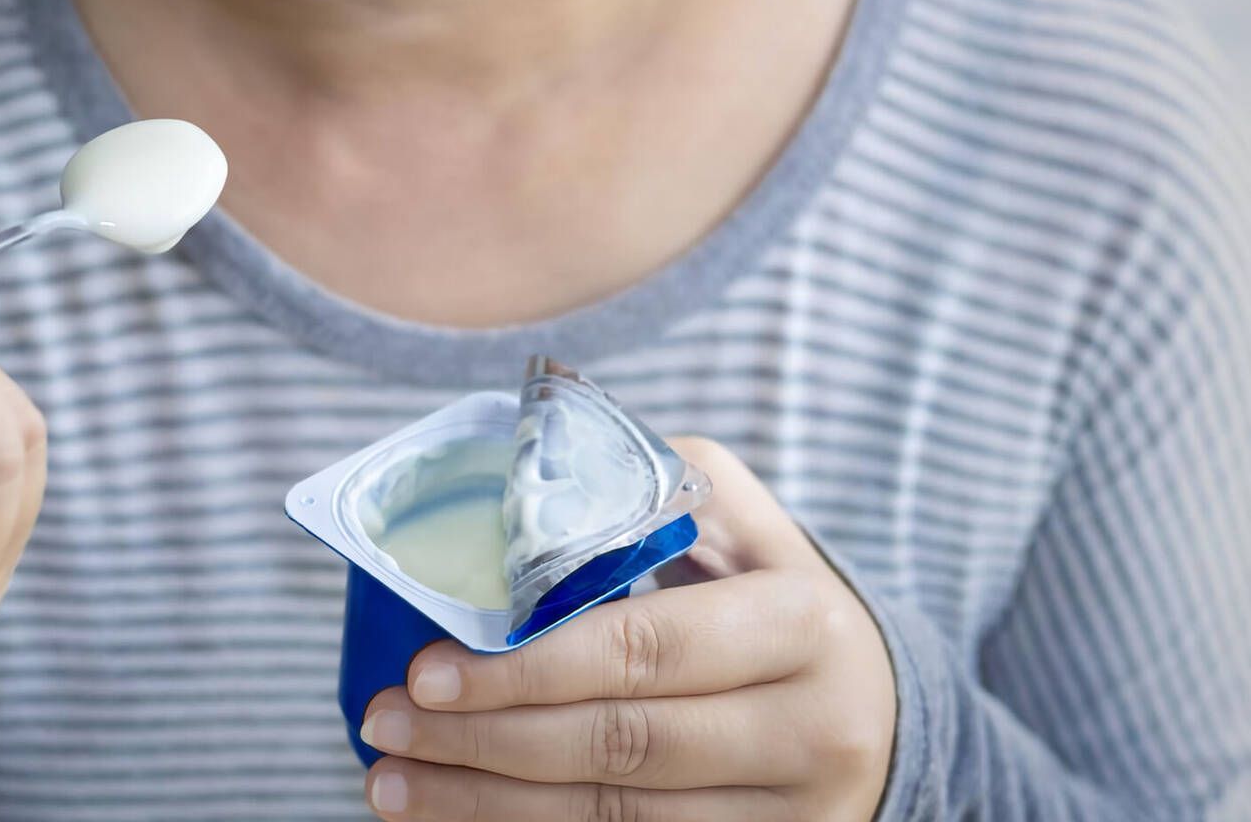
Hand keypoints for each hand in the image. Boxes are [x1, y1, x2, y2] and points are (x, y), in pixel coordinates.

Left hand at [358, 438, 895, 821]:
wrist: (879, 710)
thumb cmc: (776, 601)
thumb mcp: (745, 525)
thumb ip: (655, 491)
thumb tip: (525, 479)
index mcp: (803, 624)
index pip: (643, 650)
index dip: (526, 666)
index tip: (427, 665)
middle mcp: (813, 731)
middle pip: (620, 746)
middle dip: (483, 739)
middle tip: (387, 723)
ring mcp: (792, 816)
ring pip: (615, 821)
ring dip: (484, 806)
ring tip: (390, 783)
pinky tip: (458, 820)